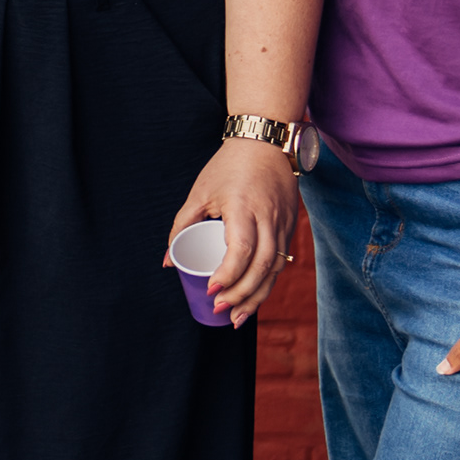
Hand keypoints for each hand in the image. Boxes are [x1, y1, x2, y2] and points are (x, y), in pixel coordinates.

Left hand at [162, 139, 302, 324]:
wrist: (266, 142)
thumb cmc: (227, 167)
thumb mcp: (200, 193)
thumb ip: (182, 226)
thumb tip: (169, 261)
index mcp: (243, 206)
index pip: (241, 249)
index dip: (228, 274)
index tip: (211, 290)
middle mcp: (268, 217)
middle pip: (262, 266)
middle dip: (242, 294)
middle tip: (220, 310)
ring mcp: (283, 222)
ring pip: (275, 268)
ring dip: (257, 296)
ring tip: (238, 317)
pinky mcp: (290, 226)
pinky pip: (281, 261)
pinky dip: (268, 282)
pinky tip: (254, 297)